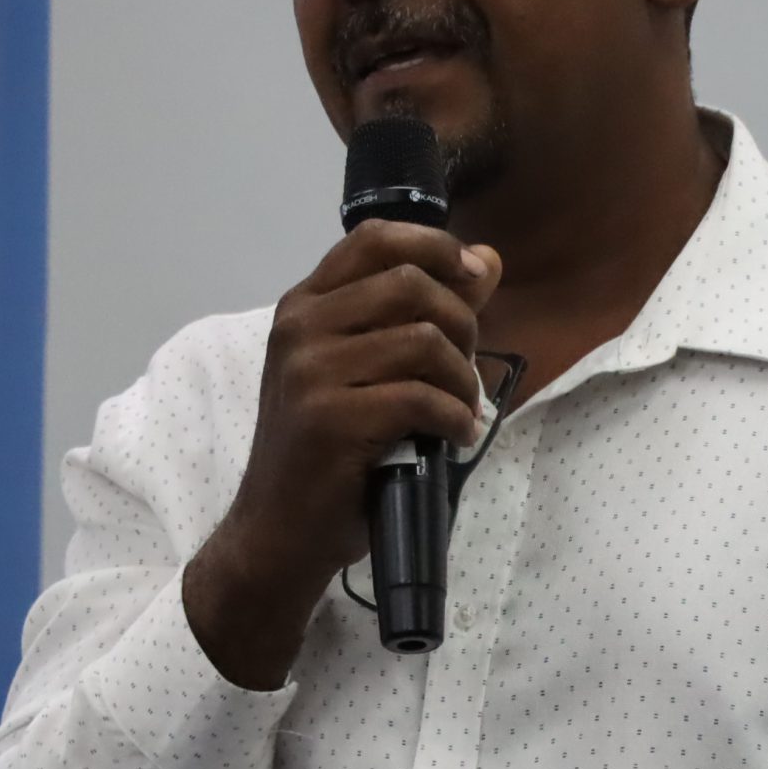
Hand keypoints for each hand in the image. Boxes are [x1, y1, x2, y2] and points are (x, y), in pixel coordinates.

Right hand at [183, 222, 501, 686]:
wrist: (279, 530)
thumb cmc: (327, 451)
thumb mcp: (367, 371)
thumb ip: (423, 312)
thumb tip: (488, 260)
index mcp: (305, 305)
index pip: (375, 238)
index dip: (437, 247)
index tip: (475, 278)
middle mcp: (300, 326)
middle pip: (411, 282)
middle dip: (460, 322)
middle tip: (464, 370)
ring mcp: (310, 370)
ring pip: (423, 340)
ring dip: (462, 378)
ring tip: (461, 409)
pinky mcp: (331, 417)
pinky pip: (421, 397)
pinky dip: (455, 418)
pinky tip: (455, 436)